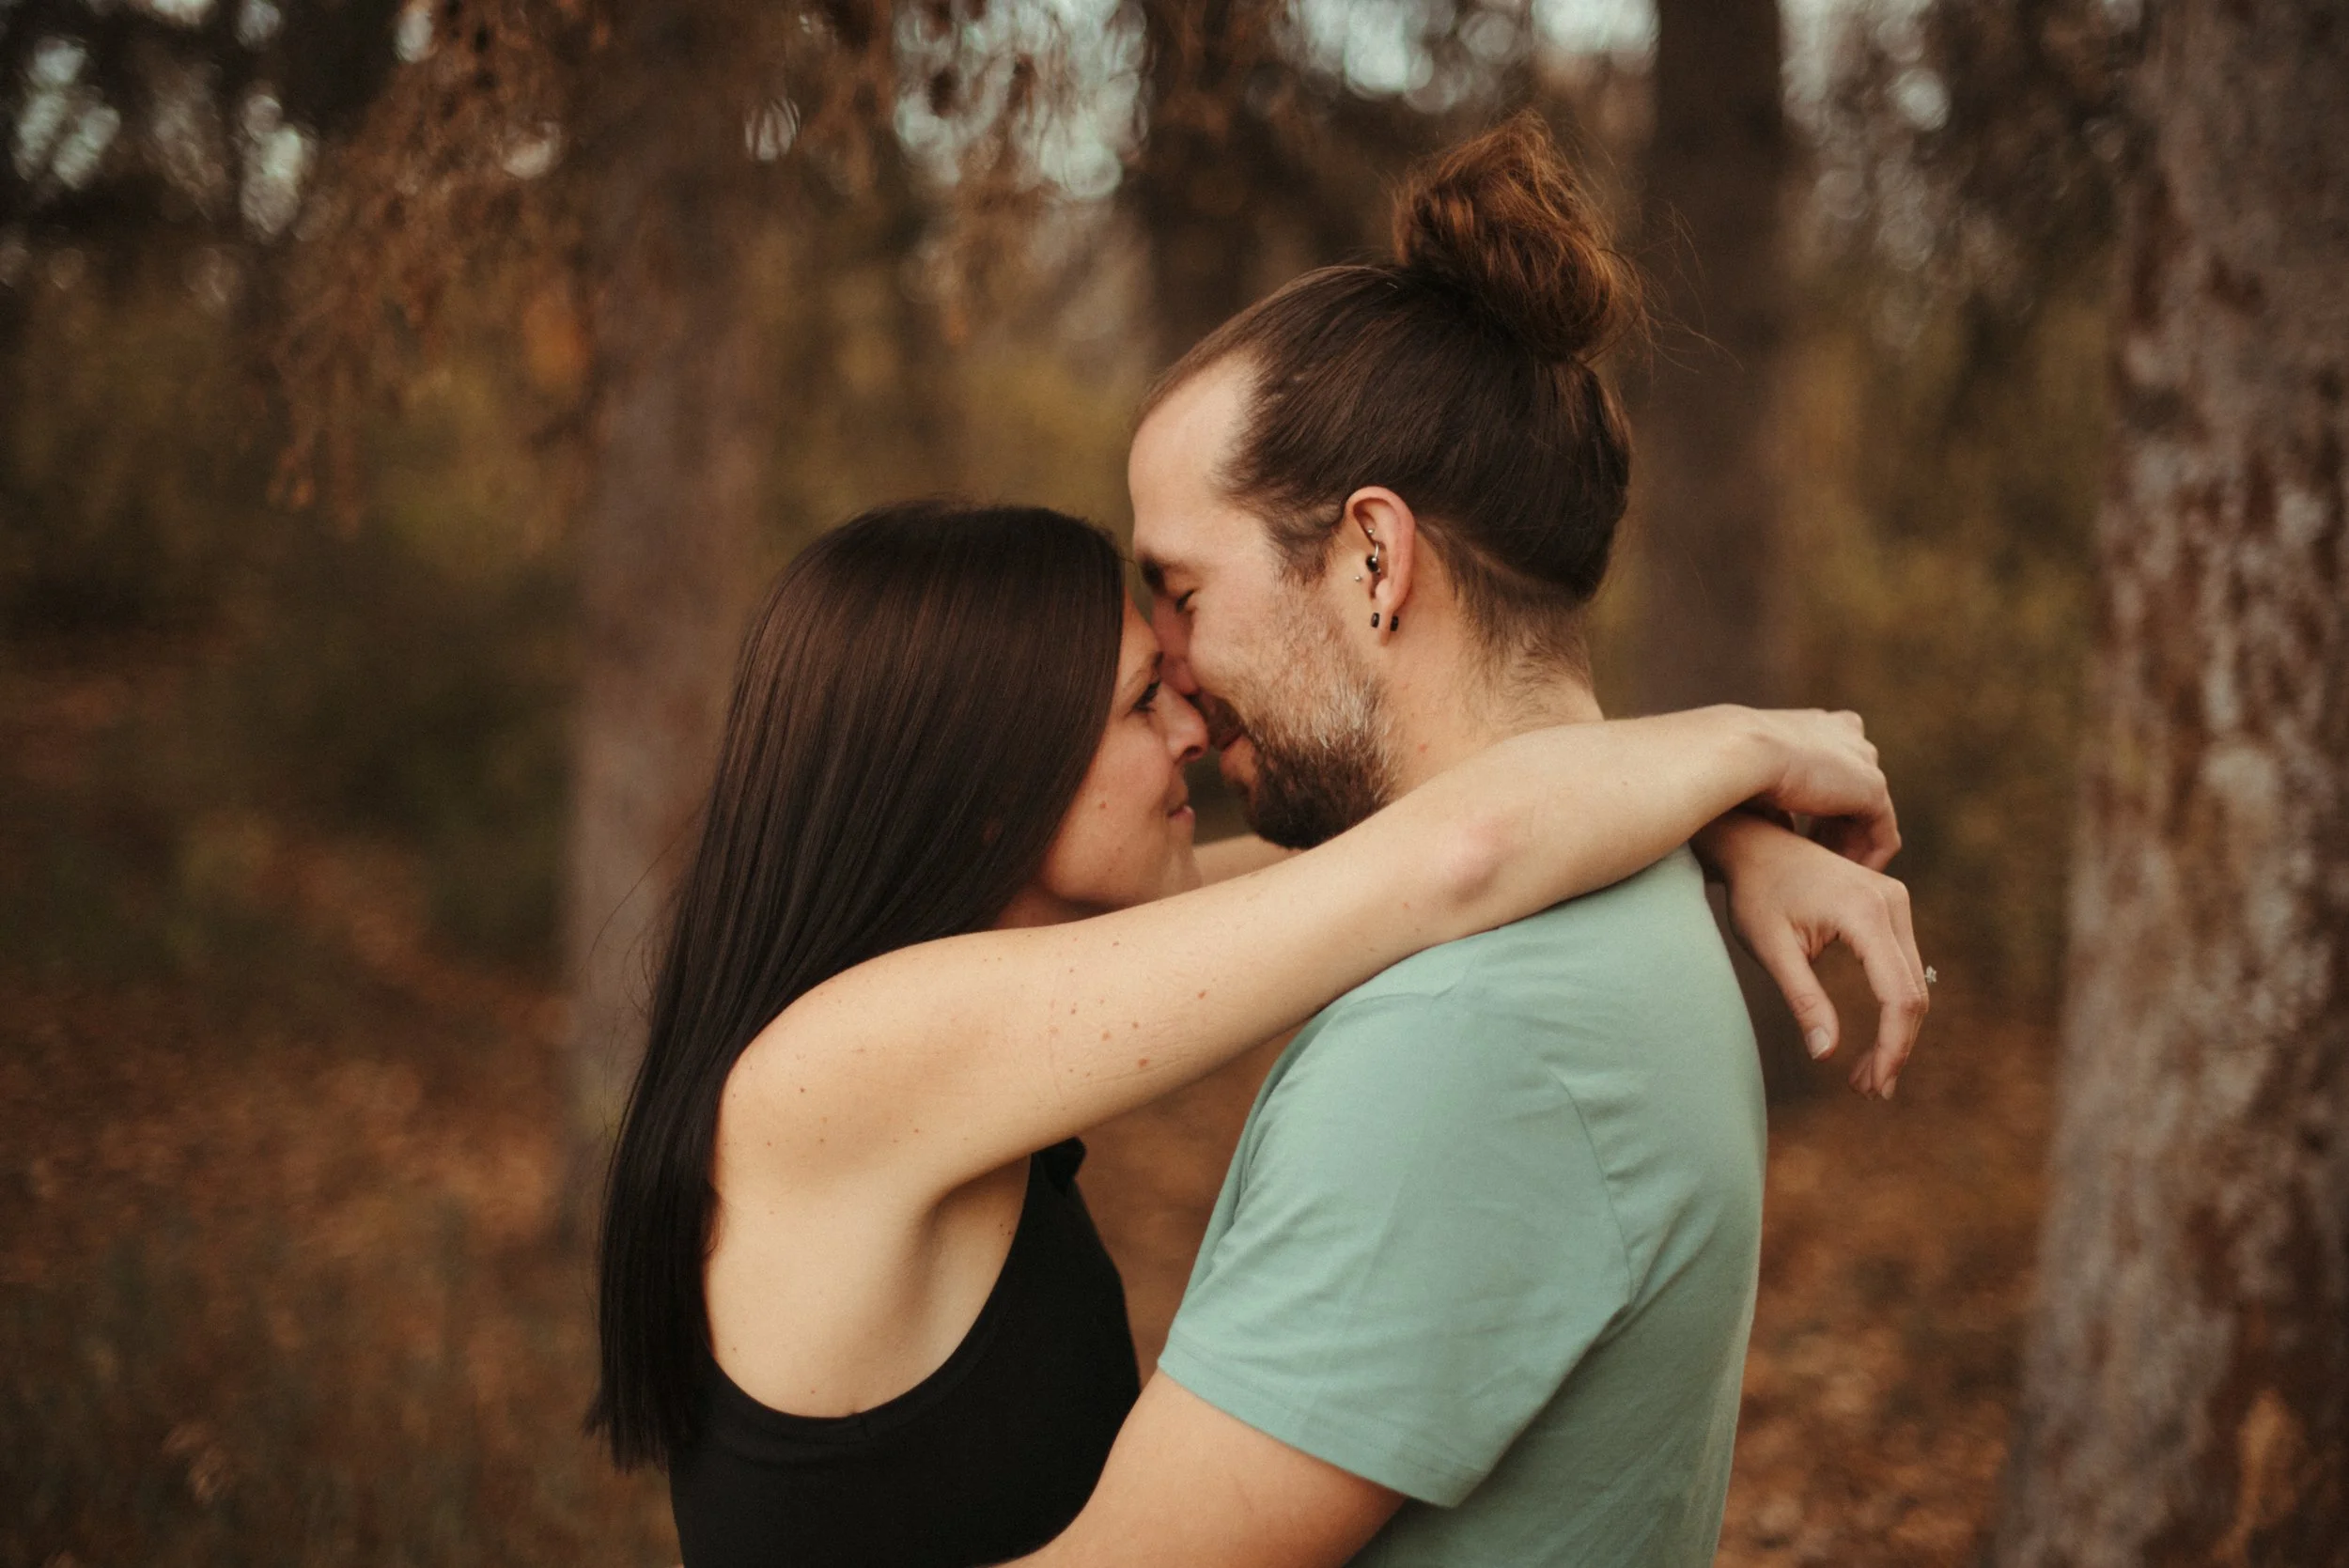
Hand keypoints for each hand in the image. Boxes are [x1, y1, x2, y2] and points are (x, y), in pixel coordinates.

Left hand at [1697, 812, 1929, 1098]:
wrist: (1755, 844)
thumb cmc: (1754, 894)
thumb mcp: (1771, 950)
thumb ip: (1803, 1000)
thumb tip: (1827, 1054)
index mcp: (1866, 914)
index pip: (1898, 995)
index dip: (1892, 1047)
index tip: (1874, 1084)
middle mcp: (1892, 903)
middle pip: (1914, 993)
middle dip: (1895, 1047)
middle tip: (1868, 1091)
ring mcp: (1896, 901)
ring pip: (1913, 983)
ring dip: (1896, 1032)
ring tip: (1867, 1076)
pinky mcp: (1890, 906)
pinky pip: (1902, 966)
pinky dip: (1893, 1006)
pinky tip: (1876, 1041)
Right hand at [1749, 709, 1899, 871]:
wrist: (1740, 751)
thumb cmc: (1727, 764)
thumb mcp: (1746, 778)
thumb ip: (1763, 798)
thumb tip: (1749, 829)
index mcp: (1815, 725)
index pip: (1829, 768)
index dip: (1815, 809)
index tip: (1795, 838)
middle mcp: (1845, 735)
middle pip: (1853, 792)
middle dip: (1835, 831)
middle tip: (1816, 866)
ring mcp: (1862, 760)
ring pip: (1869, 816)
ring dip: (1850, 849)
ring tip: (1830, 879)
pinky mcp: (1873, 788)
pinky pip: (1883, 835)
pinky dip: (1868, 861)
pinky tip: (1845, 882)